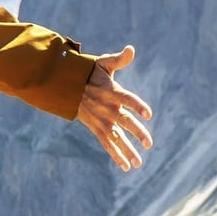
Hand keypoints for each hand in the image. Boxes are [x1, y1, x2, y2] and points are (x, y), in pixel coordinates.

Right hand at [75, 45, 154, 171]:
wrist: (68, 86)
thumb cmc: (89, 73)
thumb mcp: (104, 64)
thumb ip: (119, 59)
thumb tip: (131, 49)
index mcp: (112, 92)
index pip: (127, 99)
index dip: (137, 106)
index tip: (148, 114)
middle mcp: (108, 108)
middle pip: (124, 122)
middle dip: (137, 133)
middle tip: (149, 143)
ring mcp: (101, 120)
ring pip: (116, 138)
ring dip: (127, 150)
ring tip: (139, 163)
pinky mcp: (96, 128)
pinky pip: (107, 144)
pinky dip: (116, 155)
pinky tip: (126, 166)